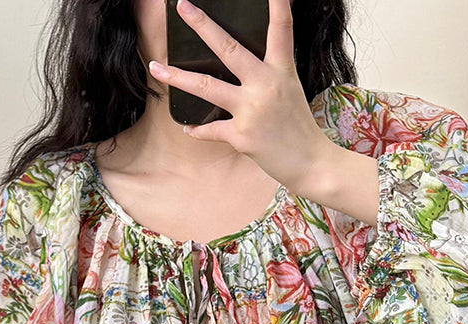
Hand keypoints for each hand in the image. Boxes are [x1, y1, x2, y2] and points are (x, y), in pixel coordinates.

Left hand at [149, 0, 378, 222]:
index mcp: (282, 70)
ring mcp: (252, 110)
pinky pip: (211, 129)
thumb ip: (268, 75)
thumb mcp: (290, 91)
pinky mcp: (242, 136)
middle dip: (202, 25)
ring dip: (177, 77)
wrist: (311, 163)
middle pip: (228, 48)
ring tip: (156, 67)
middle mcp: (265, 85)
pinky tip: (187, 127)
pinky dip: (198, 130)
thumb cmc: (299, 128)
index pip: (280, 29)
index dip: (277, 4)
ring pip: (206, 87)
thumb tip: (240, 66)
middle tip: (182, 5)